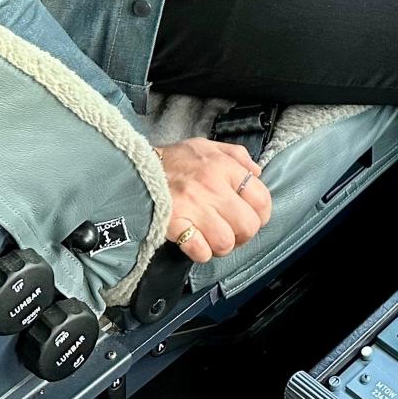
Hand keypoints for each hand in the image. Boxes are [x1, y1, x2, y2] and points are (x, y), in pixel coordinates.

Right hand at [157, 138, 272, 264]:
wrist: (135, 169)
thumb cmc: (174, 160)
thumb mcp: (207, 146)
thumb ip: (237, 155)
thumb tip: (257, 173)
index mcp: (224, 167)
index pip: (261, 198)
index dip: (262, 214)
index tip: (253, 216)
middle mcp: (212, 186)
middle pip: (248, 225)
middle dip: (243, 234)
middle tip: (233, 231)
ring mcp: (194, 207)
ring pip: (226, 243)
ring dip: (221, 245)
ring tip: (213, 237)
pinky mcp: (175, 225)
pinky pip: (200, 251)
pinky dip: (201, 252)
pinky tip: (196, 242)